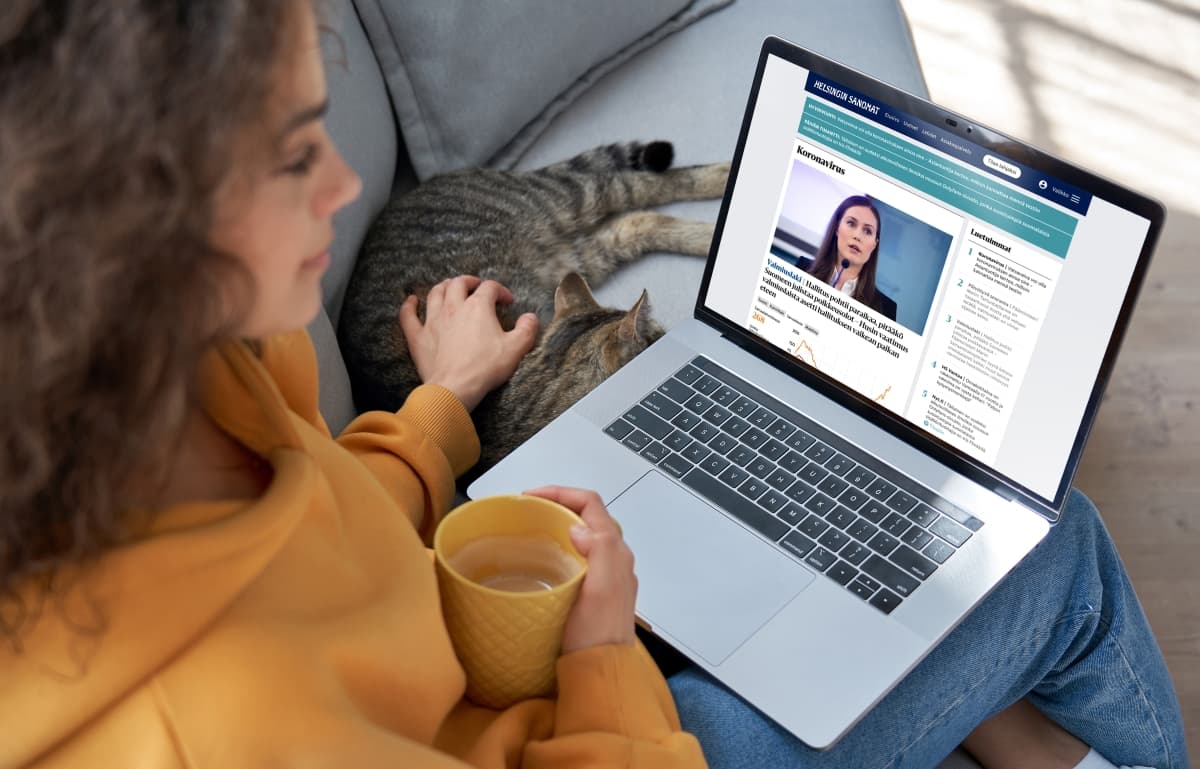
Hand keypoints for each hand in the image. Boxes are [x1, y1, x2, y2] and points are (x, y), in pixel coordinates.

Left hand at [399, 275, 538, 410]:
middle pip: (459, 283)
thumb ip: (527, 329)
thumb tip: (531, 317)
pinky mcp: (418, 337)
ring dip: (443, 287)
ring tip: (449, 287)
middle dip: (470, 282)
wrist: (455, 388)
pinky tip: (411, 301)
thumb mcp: (516, 349)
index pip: (490, 288)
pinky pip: (408, 316)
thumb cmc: (485, 368)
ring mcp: (433, 321)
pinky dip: (409, 306)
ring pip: (435, 293)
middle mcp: (454, 308)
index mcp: (478, 307)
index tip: (507, 301)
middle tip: (477, 287)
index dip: (500, 291)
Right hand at [524, 486, 636, 653]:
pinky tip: (544, 557)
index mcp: (614, 550)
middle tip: (528, 510)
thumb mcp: (599, 589)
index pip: (590, 503)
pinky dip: (561, 545)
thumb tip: (579, 528)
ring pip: (584, 533)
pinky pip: (579, 553)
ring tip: (533, 528)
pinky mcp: (595, 588)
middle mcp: (614, 557)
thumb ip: (598, 552)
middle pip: (587, 515)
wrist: (602, 669)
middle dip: (557, 504)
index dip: (560, 492)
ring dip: (559, 523)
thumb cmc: (597, 633)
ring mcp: (606, 572)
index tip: (530, 497)